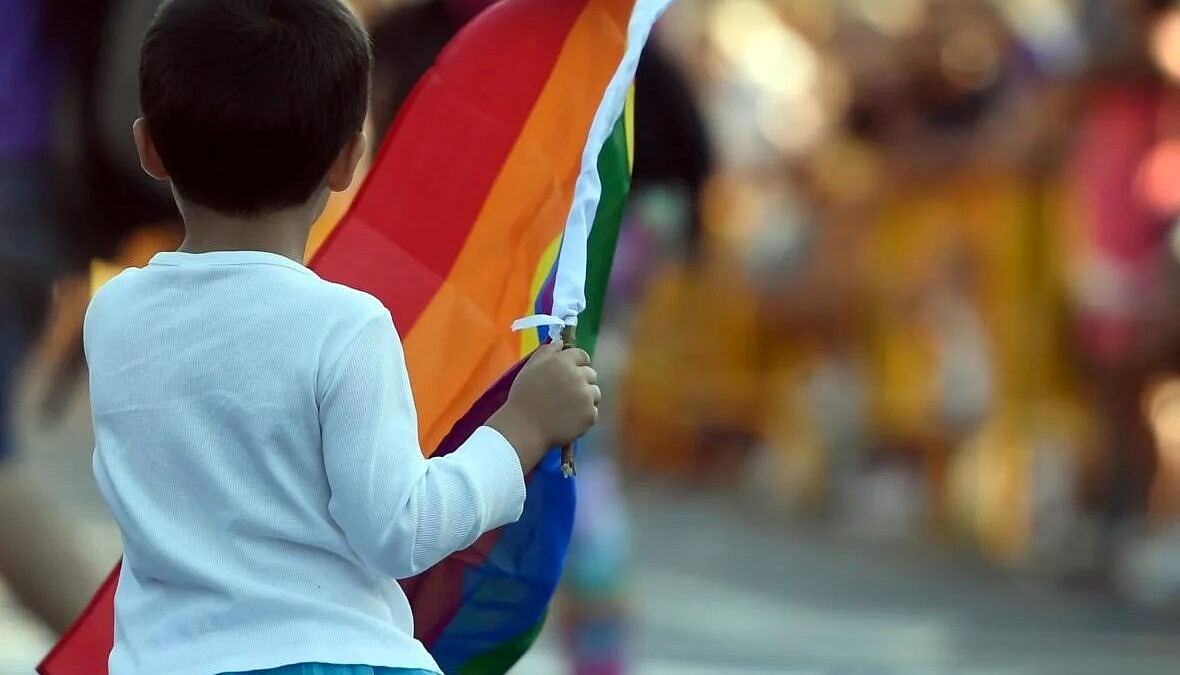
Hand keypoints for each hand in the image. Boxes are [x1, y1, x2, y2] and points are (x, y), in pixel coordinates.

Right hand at [487, 339, 599, 471]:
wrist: (524, 427)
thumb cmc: (523, 396)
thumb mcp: (530, 367)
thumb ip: (547, 351)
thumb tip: (561, 342)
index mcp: (564, 362)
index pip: (582, 356)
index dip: (577, 363)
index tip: (569, 372)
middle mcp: (579, 377)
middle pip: (591, 374)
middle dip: (582, 381)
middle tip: (566, 392)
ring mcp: (586, 397)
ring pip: (595, 393)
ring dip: (586, 397)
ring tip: (568, 407)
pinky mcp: (590, 415)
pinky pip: (593, 412)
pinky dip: (584, 415)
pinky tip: (570, 418)